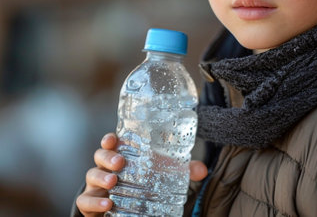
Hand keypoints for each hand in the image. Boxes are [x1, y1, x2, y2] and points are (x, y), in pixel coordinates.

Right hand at [76, 133, 207, 215]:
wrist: (126, 207)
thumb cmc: (143, 181)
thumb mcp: (163, 174)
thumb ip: (182, 171)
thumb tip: (202, 170)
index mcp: (122, 154)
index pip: (112, 141)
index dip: (110, 138)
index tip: (114, 138)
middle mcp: (106, 166)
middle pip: (100, 155)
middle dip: (107, 157)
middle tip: (120, 163)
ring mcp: (97, 184)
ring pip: (91, 175)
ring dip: (101, 177)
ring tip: (113, 181)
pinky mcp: (91, 202)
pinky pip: (85, 200)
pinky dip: (94, 201)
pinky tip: (107, 203)